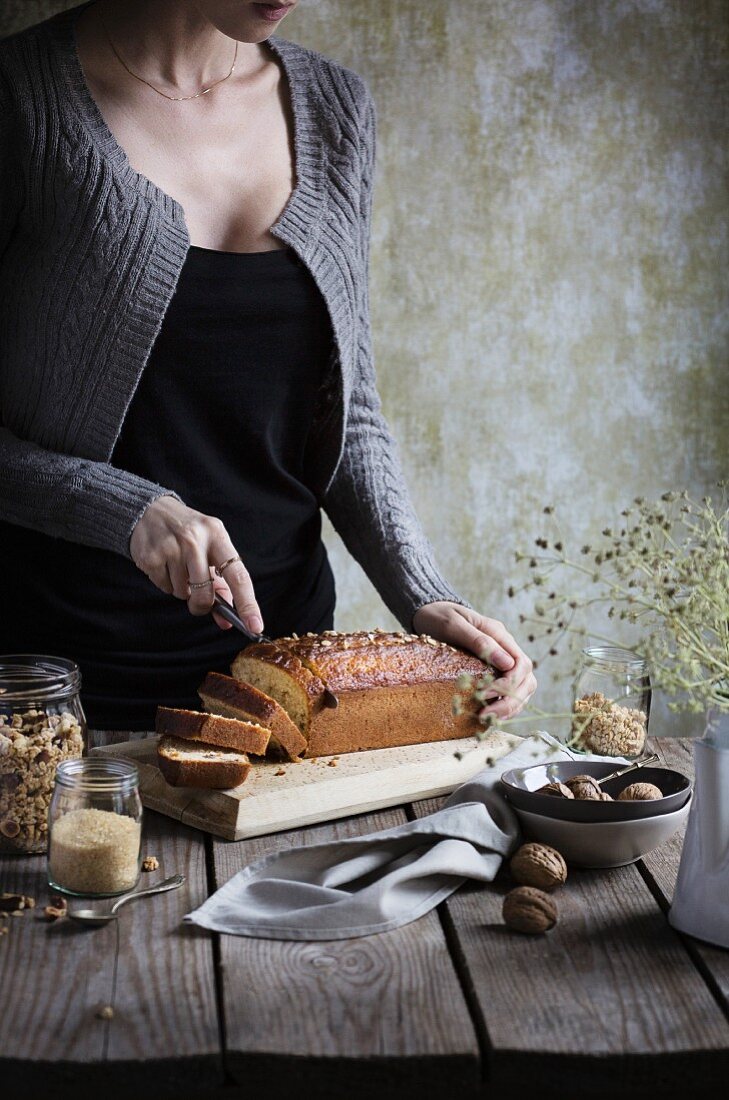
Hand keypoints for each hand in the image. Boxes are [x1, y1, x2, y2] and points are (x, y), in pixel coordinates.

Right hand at [129, 496, 262, 632]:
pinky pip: (165, 588)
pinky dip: (166, 584)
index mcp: (217, 535)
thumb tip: (227, 620)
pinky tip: (164, 565)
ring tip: (177, 567)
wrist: (150, 511)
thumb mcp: (210, 546)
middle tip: (198, 601)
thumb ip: (221, 583)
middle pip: (206, 592)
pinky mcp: (151, 557)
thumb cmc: (188, 533)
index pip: (238, 576)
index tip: (255, 626)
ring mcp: (171, 547)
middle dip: (202, 604)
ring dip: (182, 590)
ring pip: (183, 593)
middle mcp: (195, 539)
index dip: (248, 604)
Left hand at [411, 601, 536, 719]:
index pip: (521, 664)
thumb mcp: (453, 624)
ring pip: (523, 689)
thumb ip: (479, 641)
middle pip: (527, 680)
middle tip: (486, 714)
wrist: (428, 612)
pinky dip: (503, 706)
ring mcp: (501, 659)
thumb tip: (506, 663)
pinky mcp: (492, 670)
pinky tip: (490, 716)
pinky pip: (509, 692)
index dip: (508, 684)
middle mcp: (506, 648)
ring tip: (488, 719)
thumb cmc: (438, 616)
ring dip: (509, 707)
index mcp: (500, 635)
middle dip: (510, 701)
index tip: (484, 694)